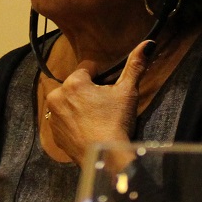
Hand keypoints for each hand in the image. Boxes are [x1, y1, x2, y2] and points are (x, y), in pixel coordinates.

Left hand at [45, 40, 153, 164]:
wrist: (105, 158)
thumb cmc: (116, 122)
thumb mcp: (128, 92)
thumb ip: (135, 65)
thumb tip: (148, 44)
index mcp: (73, 82)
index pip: (88, 68)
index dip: (101, 77)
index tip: (109, 91)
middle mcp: (56, 96)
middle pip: (76, 85)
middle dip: (88, 92)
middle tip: (104, 107)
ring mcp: (52, 117)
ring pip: (68, 102)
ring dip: (79, 106)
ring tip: (96, 119)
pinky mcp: (53, 134)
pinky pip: (63, 120)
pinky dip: (73, 122)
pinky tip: (88, 129)